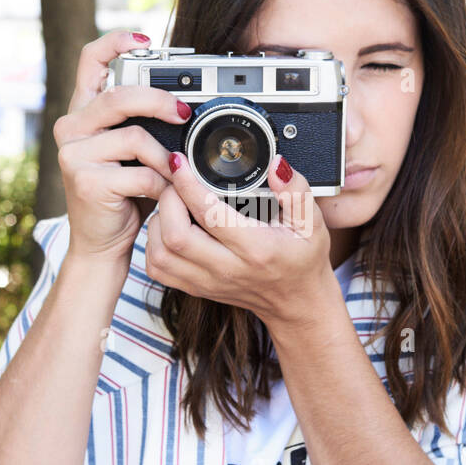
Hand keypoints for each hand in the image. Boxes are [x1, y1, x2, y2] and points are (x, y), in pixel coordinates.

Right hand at [53, 29, 192, 263]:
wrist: (102, 243)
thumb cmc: (124, 194)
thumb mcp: (134, 151)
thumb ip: (144, 123)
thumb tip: (184, 102)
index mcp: (84, 111)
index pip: (90, 60)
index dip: (116, 41)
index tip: (145, 38)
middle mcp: (72, 126)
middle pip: (119, 95)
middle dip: (160, 100)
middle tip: (184, 113)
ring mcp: (74, 152)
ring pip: (134, 136)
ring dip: (165, 157)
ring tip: (174, 173)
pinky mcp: (84, 179)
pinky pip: (140, 173)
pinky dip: (162, 185)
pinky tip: (164, 195)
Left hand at [145, 151, 336, 328]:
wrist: (297, 303)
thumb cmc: (303, 260)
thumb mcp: (311, 222)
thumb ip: (296, 191)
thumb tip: (277, 165)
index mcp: (256, 248)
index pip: (209, 214)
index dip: (187, 184)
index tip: (180, 162)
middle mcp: (228, 269)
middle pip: (174, 236)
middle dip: (167, 200)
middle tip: (175, 181)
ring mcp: (208, 282)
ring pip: (160, 255)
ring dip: (157, 223)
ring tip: (172, 203)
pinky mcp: (196, 289)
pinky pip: (159, 269)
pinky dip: (154, 244)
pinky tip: (168, 227)